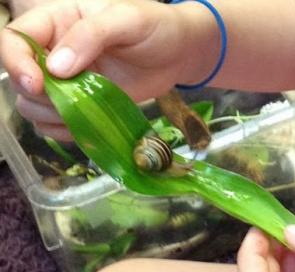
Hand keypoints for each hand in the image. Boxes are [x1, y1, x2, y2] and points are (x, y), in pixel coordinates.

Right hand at [0, 0, 217, 139]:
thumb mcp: (127, 20)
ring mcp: (66, 81)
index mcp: (57, 21)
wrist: (179, 53)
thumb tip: (56, 68)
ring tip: (88, 109)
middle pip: (19, 78)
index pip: (14, 39)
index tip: (39, 83)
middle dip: (41, 94)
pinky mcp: (81, 104)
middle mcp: (53, 51)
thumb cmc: (156, 27)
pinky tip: (88, 124)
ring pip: (32, 105)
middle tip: (76, 98)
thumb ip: (91, 36)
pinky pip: (55, 124)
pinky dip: (65, 130)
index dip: (16, 62)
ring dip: (52, 115)